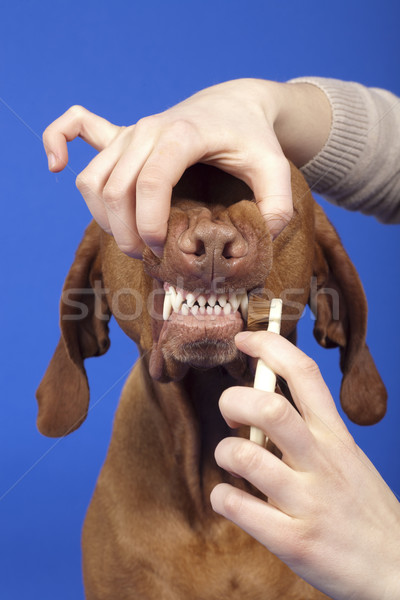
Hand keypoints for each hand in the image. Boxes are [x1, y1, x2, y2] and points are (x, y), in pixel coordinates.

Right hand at [42, 79, 329, 257]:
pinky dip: (57, 142)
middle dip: (126, 232)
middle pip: (115, 188)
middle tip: (149, 256)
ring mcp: (131, 131)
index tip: (163, 249)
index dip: (151, 223)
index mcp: (183, 135)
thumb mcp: (276, 169)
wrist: (235, 105)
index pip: (151, 182)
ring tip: (128, 239)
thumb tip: (260, 240)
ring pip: (93, 178)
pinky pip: (76, 128)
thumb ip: (277, 206)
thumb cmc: (253, 139)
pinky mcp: (122, 134)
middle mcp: (148, 130)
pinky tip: (55, 165)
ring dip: (102, 216)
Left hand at [211, 331, 399, 599]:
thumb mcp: (346, 458)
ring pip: (246, 456)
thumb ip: (308, 433)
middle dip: (234, 401)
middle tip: (230, 414)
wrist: (397, 572)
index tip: (244, 338)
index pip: (304, 373)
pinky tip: (230, 498)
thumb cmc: (361, 508)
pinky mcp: (294, 541)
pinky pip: (238, 506)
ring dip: (224, 451)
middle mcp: (322, 462)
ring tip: (231, 460)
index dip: (269, 346)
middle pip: (269, 408)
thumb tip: (257, 406)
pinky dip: (222, 496)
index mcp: (335, 436)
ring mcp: (308, 502)